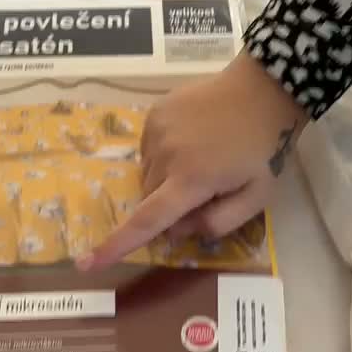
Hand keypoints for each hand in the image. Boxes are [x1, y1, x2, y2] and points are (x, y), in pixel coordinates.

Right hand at [76, 50, 307, 270]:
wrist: (263, 89)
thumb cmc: (265, 148)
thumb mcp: (257, 197)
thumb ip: (218, 223)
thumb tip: (178, 230)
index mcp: (192, 179)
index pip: (147, 220)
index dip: (116, 245)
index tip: (87, 262)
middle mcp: (166, 155)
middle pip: (149, 198)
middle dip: (168, 207)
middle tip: (205, 194)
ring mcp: (157, 130)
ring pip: (147, 174)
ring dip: (164, 181)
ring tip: (201, 162)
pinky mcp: (155, 112)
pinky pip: (148, 149)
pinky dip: (164, 156)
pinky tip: (192, 142)